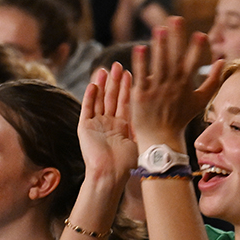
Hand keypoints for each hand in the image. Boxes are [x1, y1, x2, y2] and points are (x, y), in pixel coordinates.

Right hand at [79, 63, 137, 179]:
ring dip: (102, 85)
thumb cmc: (126, 163)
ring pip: (99, 100)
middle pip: (111, 97)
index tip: (130, 72)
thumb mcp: (137, 139)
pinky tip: (93, 84)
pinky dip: (90, 97)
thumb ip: (140, 124)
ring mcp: (96, 124)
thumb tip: (155, 112)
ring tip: (104, 69)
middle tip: (118, 65)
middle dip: (115, 81)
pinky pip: (87, 109)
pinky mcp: (85, 128)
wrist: (110, 174)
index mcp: (122, 126)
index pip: (124, 101)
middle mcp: (108, 123)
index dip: (126, 87)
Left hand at [130, 18, 221, 147]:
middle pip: (175, 58)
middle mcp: (172, 85)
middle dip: (176, 38)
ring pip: (159, 64)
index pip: (193, 62)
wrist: (160, 138)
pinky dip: (141, 62)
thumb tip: (222, 61)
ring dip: (160, 46)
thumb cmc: (181, 118)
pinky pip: (142, 75)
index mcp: (186, 84)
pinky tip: (140, 48)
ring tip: (159, 29)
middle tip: (176, 19)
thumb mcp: (201, 100)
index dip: (197, 49)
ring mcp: (156, 89)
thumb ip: (213, 81)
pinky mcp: (141, 94)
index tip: (201, 34)